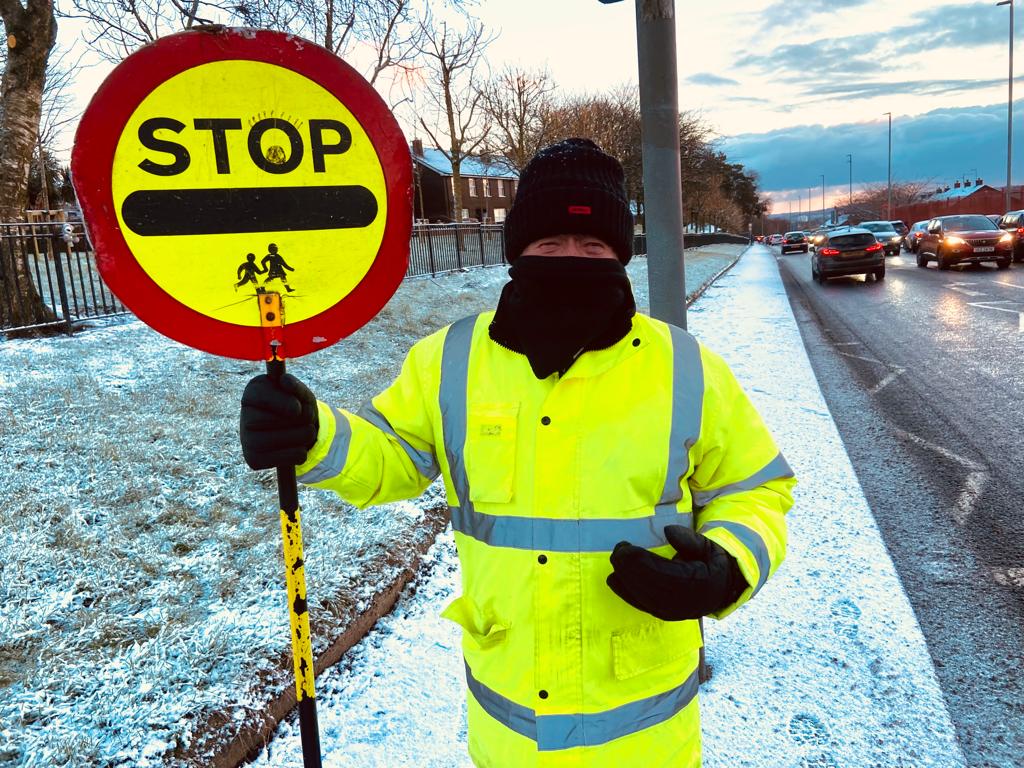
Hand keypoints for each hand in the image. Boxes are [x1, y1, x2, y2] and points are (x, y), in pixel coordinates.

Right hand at [239, 374, 318, 469]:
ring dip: (305, 435)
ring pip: (282, 441)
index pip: (263, 397)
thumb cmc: (297, 407)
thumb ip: (295, 386)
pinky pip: (288, 458)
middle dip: (301, 419)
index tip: (297, 408)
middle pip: (275, 421)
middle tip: (305, 419)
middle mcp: (244, 417)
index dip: (284, 403)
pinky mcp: (254, 460)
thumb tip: (284, 380)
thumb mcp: (301, 394)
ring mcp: (246, 441)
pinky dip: (300, 452)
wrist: (296, 431)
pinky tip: (297, 447)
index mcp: (253, 392)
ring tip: (306, 431)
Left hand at [606, 525, 746, 620]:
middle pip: (651, 587)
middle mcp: (686, 603)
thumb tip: (669, 531)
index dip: (642, 562)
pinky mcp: (664, 614)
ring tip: (616, 559)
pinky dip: (626, 592)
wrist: (721, 589)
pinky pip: (642, 605)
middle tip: (618, 550)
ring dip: (624, 579)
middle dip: (629, 568)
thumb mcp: (709, 547)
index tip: (627, 548)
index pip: (665, 574)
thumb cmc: (712, 563)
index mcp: (700, 584)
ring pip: (643, 598)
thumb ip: (691, 540)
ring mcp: (675, 612)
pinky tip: (614, 579)